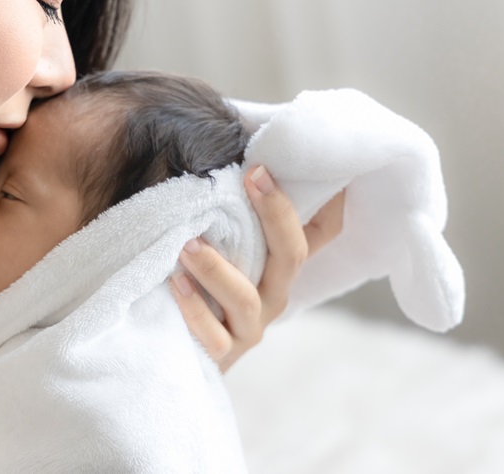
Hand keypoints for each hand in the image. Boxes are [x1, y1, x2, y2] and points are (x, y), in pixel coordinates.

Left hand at [169, 166, 344, 371]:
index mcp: (279, 263)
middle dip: (276, 213)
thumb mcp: (225, 241)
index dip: (328, 195)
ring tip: (187, 244)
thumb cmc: (202, 281)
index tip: (298, 160)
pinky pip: (213, 335)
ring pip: (245, 297)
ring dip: (216, 267)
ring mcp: (249, 325)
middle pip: (293, 254)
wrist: (177, 348)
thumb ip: (230, 206)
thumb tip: (235, 150)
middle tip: (251, 176)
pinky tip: (175, 283)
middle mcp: (274, 292)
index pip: (323, 229)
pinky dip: (194, 309)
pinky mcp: (222, 353)